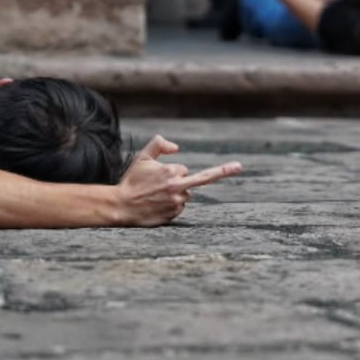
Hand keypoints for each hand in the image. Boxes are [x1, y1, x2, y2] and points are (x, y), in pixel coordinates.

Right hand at [114, 135, 241, 226]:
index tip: (161, 173)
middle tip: (239, 166)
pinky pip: (180, 208)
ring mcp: (177, 203)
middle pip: (199, 181)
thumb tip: (179, 148)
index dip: (172, 171)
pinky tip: (157, 206)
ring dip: (177, 194)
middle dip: (216, 173)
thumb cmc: (131, 181)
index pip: (183, 169)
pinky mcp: (173, 215)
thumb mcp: (142, 157)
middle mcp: (177, 188)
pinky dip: (173, 206)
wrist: (120, 206)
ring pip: (187, 196)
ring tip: (156, 197)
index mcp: (171, 172)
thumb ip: (159, 144)